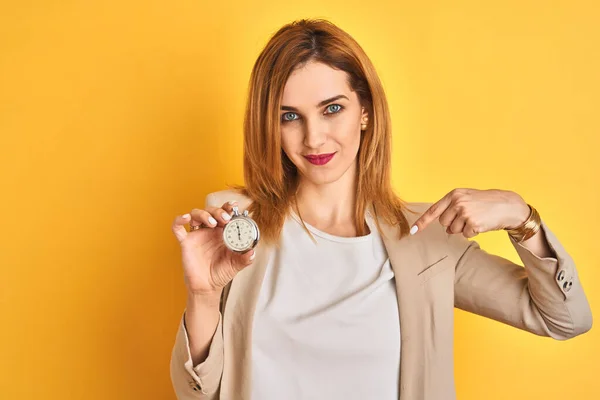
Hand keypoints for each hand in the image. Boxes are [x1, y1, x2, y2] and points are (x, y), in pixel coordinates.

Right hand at [171, 200, 255, 295]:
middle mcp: (209, 230)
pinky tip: (185, 218)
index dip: (228, 207)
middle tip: (225, 218)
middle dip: (218, 211)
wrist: (208, 287)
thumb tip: (252, 252)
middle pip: (210, 210)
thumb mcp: (236, 265)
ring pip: (195, 214)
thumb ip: (245, 259)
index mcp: (222, 232)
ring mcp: (197, 235)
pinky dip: (179, 220)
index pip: (224, 213)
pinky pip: (177, 228)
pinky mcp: (186, 242)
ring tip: (213, 223)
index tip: (234, 205)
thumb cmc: (221, 273)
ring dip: (204, 214)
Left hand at [410, 188, 530, 238]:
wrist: (508, 205)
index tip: (413, 231)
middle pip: (443, 223)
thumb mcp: (467, 198)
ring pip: (453, 230)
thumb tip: (445, 228)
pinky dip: (472, 232)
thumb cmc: (486, 203)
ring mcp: (464, 212)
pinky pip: (465, 234)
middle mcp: (457, 202)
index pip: (433, 210)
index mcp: (454, 195)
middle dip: (453, 223)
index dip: (422, 222)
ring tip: (476, 218)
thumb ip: (452, 208)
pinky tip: (481, 223)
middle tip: (468, 216)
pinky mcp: (472, 223)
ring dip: (463, 228)